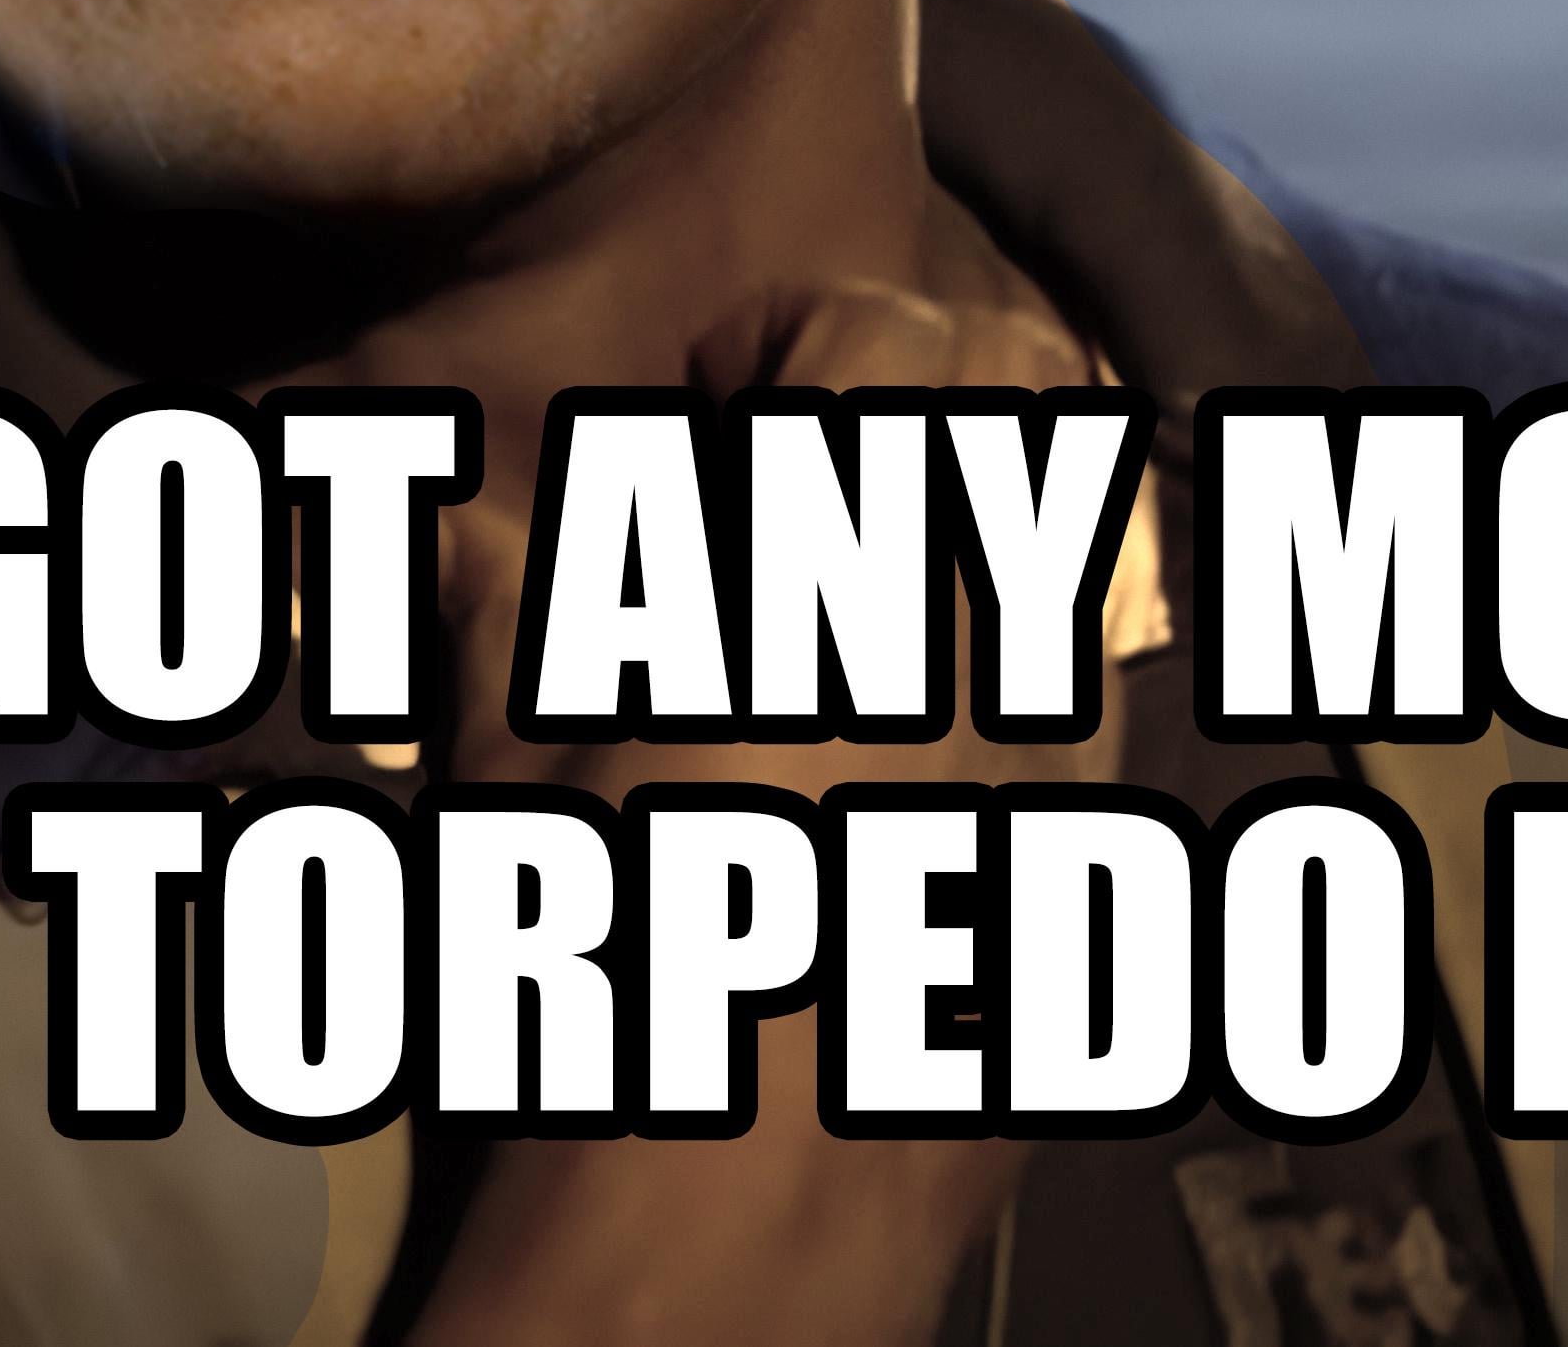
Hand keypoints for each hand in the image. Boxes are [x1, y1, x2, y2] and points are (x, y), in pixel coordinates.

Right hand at [410, 284, 1129, 1346]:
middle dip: (929, 388)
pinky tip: (932, 752)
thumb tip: (454, 519)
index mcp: (839, 560)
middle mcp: (990, 619)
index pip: (879, 324)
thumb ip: (489, 603)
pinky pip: (1113, 690)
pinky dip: (1043, 669)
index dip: (789, 335)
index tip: (717, 399)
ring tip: (875, 601)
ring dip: (999, 516)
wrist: (735, 1244)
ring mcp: (1072, 736)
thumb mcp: (510, 770)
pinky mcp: (1107, 858)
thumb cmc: (603, 982)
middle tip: (814, 473)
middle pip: (1031, 379)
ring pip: (1101, 522)